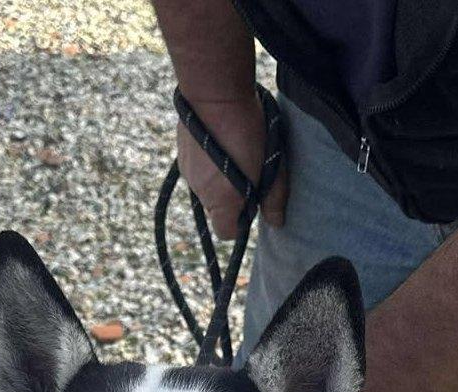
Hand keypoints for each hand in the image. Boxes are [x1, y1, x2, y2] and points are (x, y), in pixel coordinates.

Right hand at [177, 93, 287, 239]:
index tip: (251, 201)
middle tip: (246, 170)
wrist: (214, 92)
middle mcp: (201, 193)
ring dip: (219, 179)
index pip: (226, 232)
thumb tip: (276, 224)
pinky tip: (217, 143)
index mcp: (222, 201)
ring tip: (231, 152)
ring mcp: (187, 174)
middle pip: (217, 209)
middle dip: (231, 197)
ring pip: (207, 189)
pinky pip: (197, 170)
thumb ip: (273, 198)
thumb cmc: (249, 130)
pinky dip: (207, 164)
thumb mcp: (271, 165)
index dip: (240, 221)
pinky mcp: (180, 155)